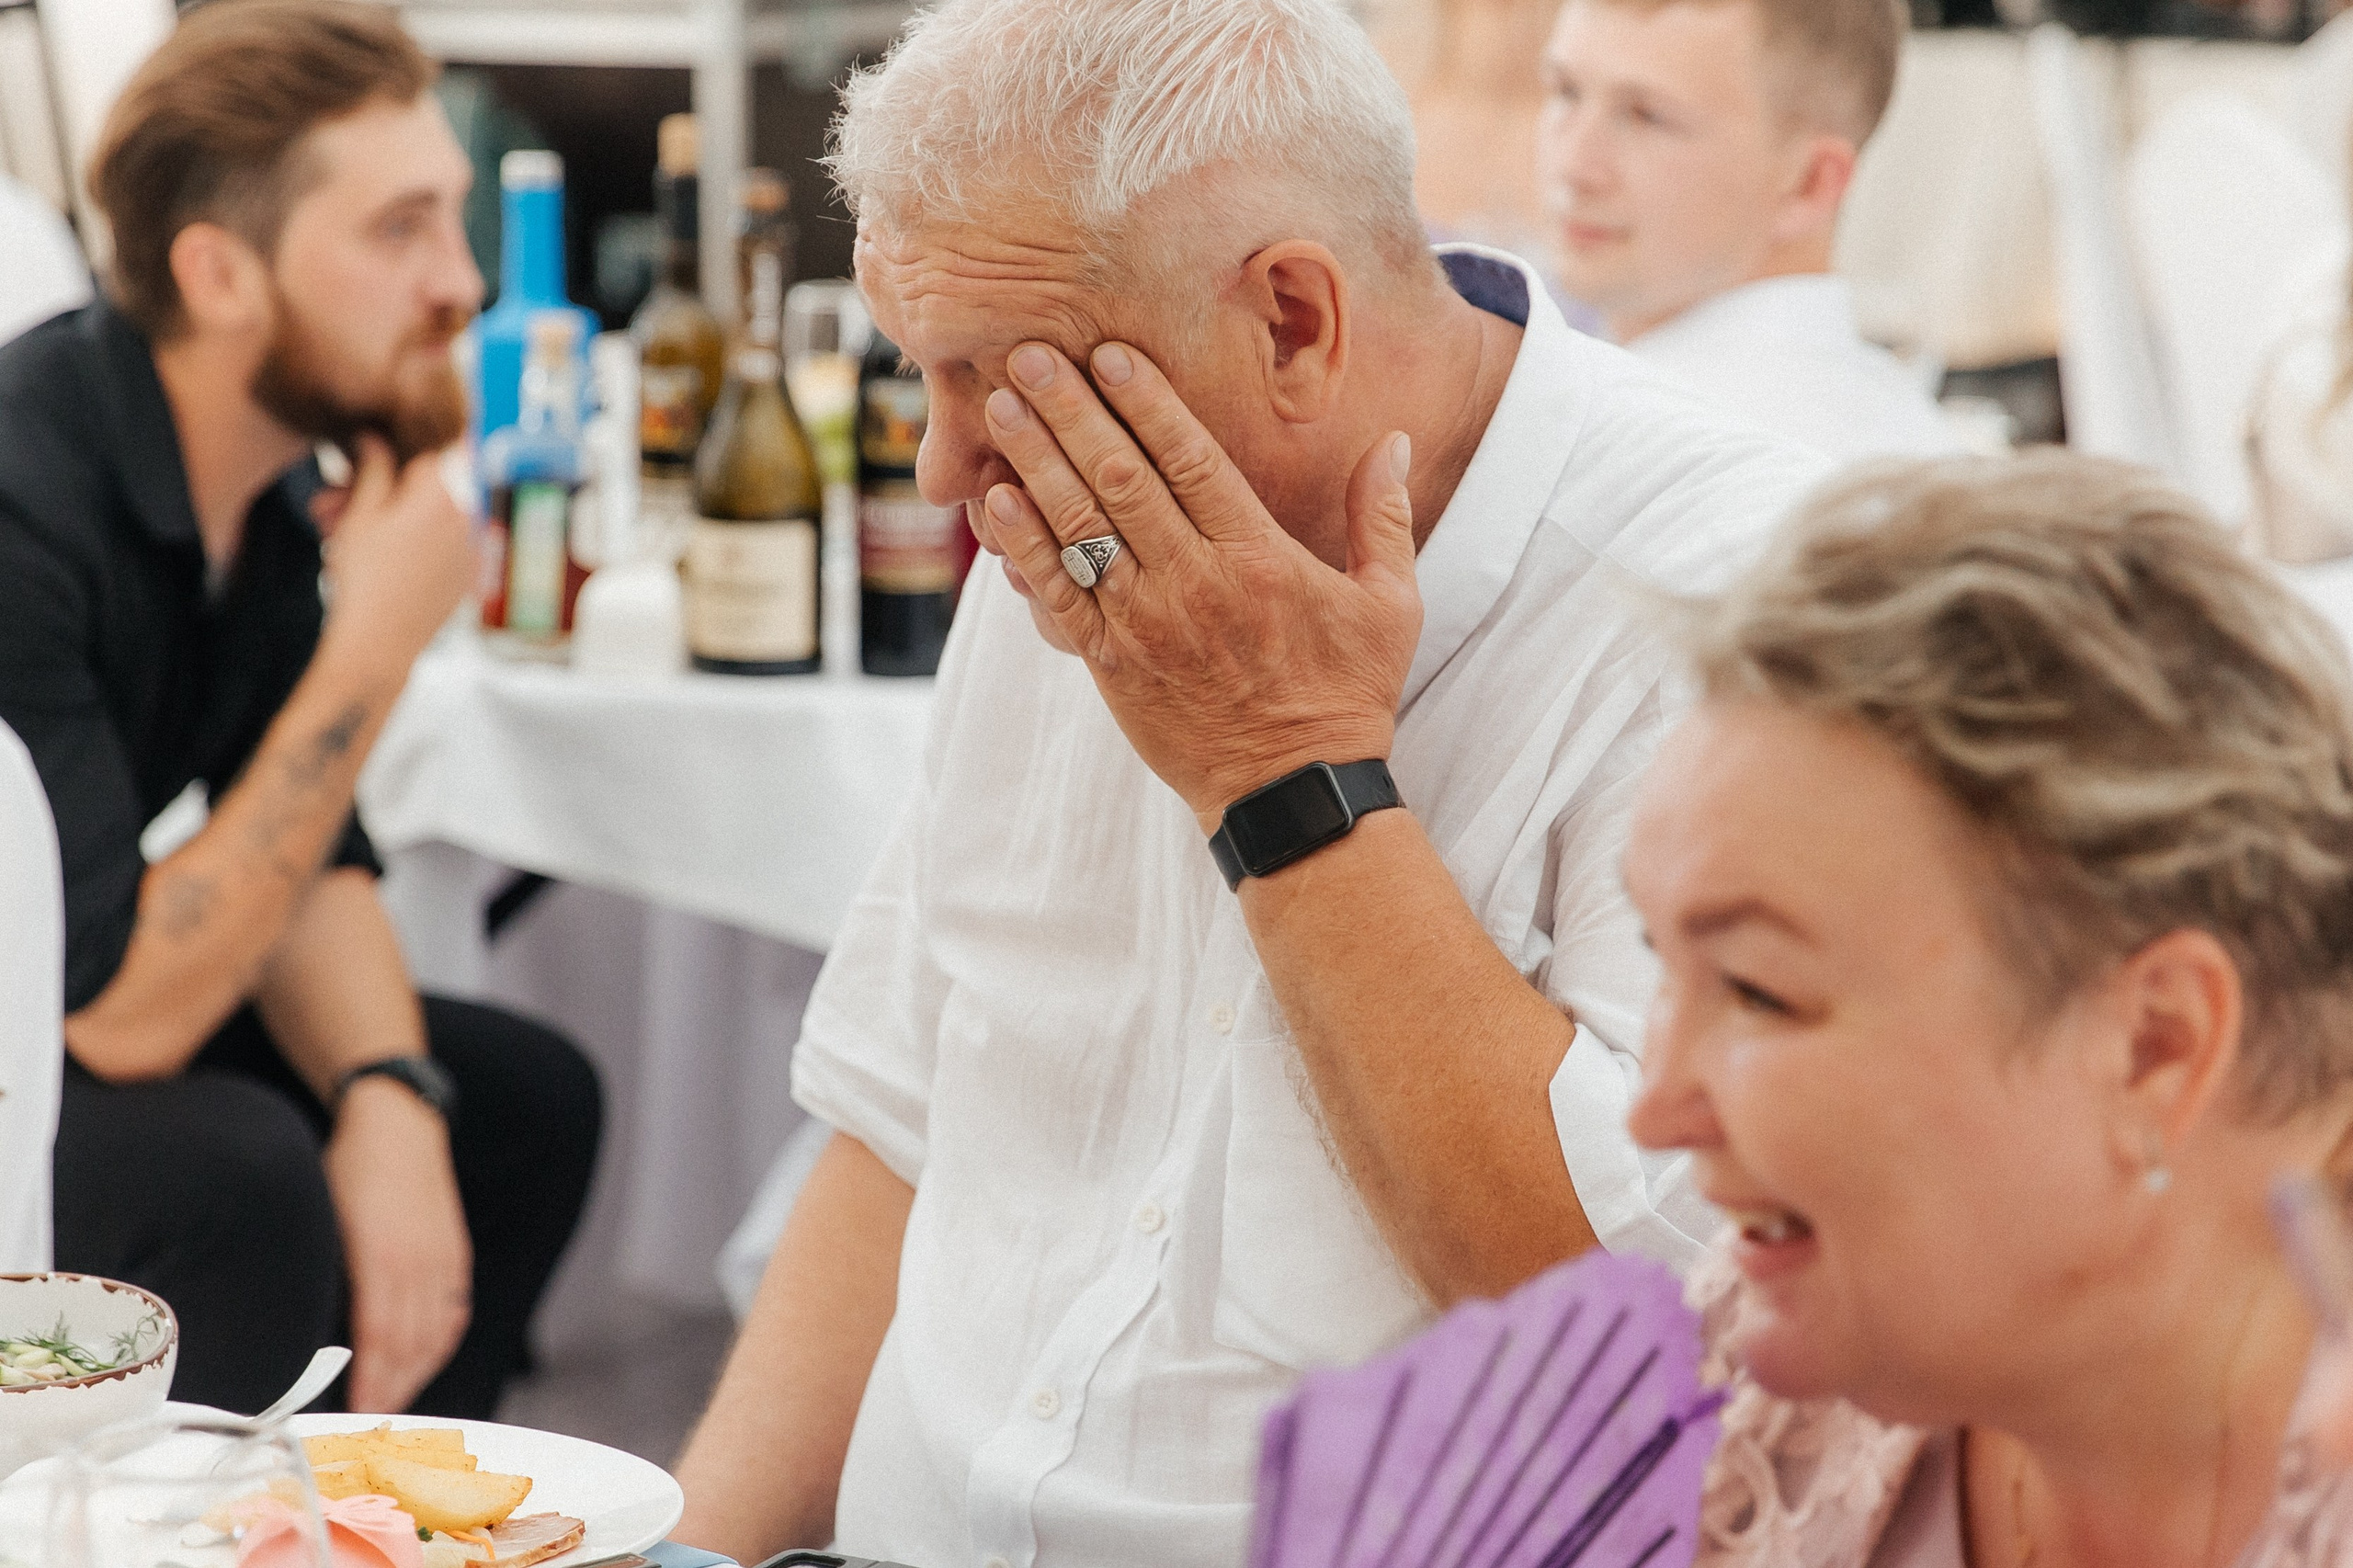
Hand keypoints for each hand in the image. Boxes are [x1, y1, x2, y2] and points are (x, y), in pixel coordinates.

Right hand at [319, 435, 472, 665]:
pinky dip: (405, 543)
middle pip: (422, 487)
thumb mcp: (359, 515)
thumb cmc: (363, 580)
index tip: (374, 446)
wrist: (377, 648)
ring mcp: (468, 550)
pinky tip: (364, 555)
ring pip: (424, 517)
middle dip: (374, 488)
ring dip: (381, 517)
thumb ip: (373, 468)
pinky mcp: (463, 577)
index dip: (400, 444)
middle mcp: (466, 518)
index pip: (432, 446)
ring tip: (331, 531)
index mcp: (443, 495)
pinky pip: (435, 545)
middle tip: (327, 503)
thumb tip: (376, 437)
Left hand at [323, 1076, 472, 1412]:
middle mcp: (420, 1262)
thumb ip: (326, 1272)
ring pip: (435, 1333)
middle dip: (391, 1388)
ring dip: (415, 1373)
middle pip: (411, 1344)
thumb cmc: (348, 1165)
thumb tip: (306, 1326)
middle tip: (367, 1421)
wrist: (397, 1121)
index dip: (371, 1380)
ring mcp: (443, 1259)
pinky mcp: (455, 1254)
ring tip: (391, 1400)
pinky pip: (453, 1312)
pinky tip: (423, 1360)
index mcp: (383, 1255)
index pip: (381, 1337)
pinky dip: (438, 1343)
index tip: (354, 1411)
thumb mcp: (324, 1215)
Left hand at [980, 341, 1421, 824]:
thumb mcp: (1390, 605)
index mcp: (1258, 557)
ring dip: (1036, 461)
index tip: (1110, 353)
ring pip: (1080, 528)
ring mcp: (1145, 625)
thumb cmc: (1346, 695)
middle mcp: (1195, 583)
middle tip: (1030, 354)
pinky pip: (1056, 596)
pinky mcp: (1111, 665)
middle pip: (1121, 478)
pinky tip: (995, 502)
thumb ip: (1382, 517)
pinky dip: (1023, 547)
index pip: (1191, 460)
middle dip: (1072, 411)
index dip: (1147, 402)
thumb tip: (1395, 441)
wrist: (1293, 792)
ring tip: (1001, 407)